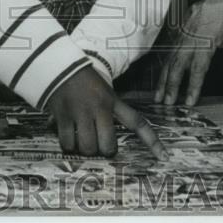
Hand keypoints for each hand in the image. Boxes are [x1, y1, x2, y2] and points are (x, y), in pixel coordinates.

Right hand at [46, 65, 168, 160]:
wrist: (59, 65)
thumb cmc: (84, 81)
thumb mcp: (103, 92)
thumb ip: (109, 113)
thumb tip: (108, 142)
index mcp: (112, 101)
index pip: (137, 122)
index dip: (152, 141)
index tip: (164, 157)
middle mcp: (99, 107)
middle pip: (108, 146)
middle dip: (102, 150)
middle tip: (97, 143)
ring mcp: (81, 111)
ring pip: (87, 148)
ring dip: (84, 149)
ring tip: (80, 138)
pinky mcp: (63, 115)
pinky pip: (68, 143)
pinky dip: (67, 144)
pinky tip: (67, 135)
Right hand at [155, 0, 222, 105]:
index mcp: (206, 41)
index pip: (197, 68)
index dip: (192, 86)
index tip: (189, 101)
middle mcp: (190, 40)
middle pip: (177, 66)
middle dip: (171, 86)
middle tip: (167, 103)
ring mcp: (182, 37)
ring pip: (170, 61)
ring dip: (163, 80)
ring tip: (159, 96)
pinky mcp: (178, 34)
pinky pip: (169, 53)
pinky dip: (164, 68)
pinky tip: (161, 79)